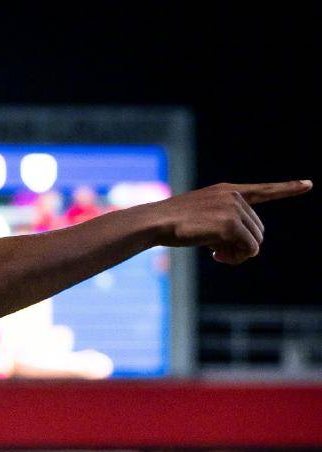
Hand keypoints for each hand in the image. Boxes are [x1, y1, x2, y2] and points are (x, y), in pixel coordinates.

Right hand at [149, 180, 310, 264]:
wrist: (155, 222)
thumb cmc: (171, 224)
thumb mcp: (201, 219)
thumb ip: (226, 227)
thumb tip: (249, 250)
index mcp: (226, 191)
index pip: (263, 190)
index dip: (287, 189)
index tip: (309, 185)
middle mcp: (234, 196)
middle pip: (258, 228)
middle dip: (243, 245)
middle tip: (220, 254)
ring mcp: (233, 208)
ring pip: (255, 240)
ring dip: (239, 254)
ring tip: (216, 254)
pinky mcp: (231, 224)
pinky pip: (248, 248)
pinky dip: (236, 257)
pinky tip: (215, 255)